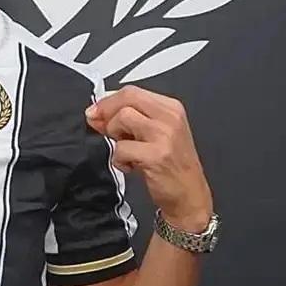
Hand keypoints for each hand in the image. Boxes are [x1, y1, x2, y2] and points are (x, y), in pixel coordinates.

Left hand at [85, 85, 213, 230]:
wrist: (189, 194)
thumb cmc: (171, 166)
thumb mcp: (154, 136)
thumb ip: (128, 121)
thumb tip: (96, 113)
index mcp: (171, 108)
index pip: (132, 91)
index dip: (108, 101)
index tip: (96, 112)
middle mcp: (170, 118)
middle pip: (127, 98)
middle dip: (107, 112)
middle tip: (103, 129)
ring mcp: (164, 135)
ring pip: (123, 118)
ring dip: (115, 135)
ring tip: (125, 150)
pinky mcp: (156, 155)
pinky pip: (121, 148)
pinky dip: (119, 159)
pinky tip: (131, 166)